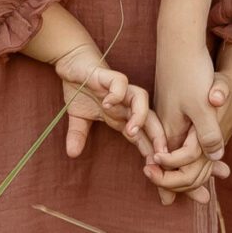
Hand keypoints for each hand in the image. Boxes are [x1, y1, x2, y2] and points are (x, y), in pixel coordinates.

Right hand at [55, 44, 152, 159]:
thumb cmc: (82, 88)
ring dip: (139, 116)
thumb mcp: (78, 118)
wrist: (74, 62)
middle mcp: (126, 104)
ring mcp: (120, 90)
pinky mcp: (110, 75)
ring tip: (131, 131)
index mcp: (122, 117)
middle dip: (158, 137)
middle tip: (160, 156)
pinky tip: (108, 104)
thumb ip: (78, 136)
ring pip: (142, 100)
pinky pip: (121, 83)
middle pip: (151, 120)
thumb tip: (71, 154)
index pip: (142, 137)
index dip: (149, 152)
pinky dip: (117, 93)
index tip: (156, 170)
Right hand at [145, 43, 231, 204]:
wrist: (178, 41)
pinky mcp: (172, 102)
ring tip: (203, 178)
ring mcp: (166, 112)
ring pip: (176, 147)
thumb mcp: (202, 106)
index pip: (171, 167)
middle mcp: (164, 124)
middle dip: (183, 181)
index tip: (192, 200)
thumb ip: (206, 134)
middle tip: (201, 198)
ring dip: (189, 165)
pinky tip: (197, 146)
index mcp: (169, 129)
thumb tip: (215, 157)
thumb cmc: (189, 73)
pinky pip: (178, 133)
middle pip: (172, 161)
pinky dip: (188, 145)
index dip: (180, 186)